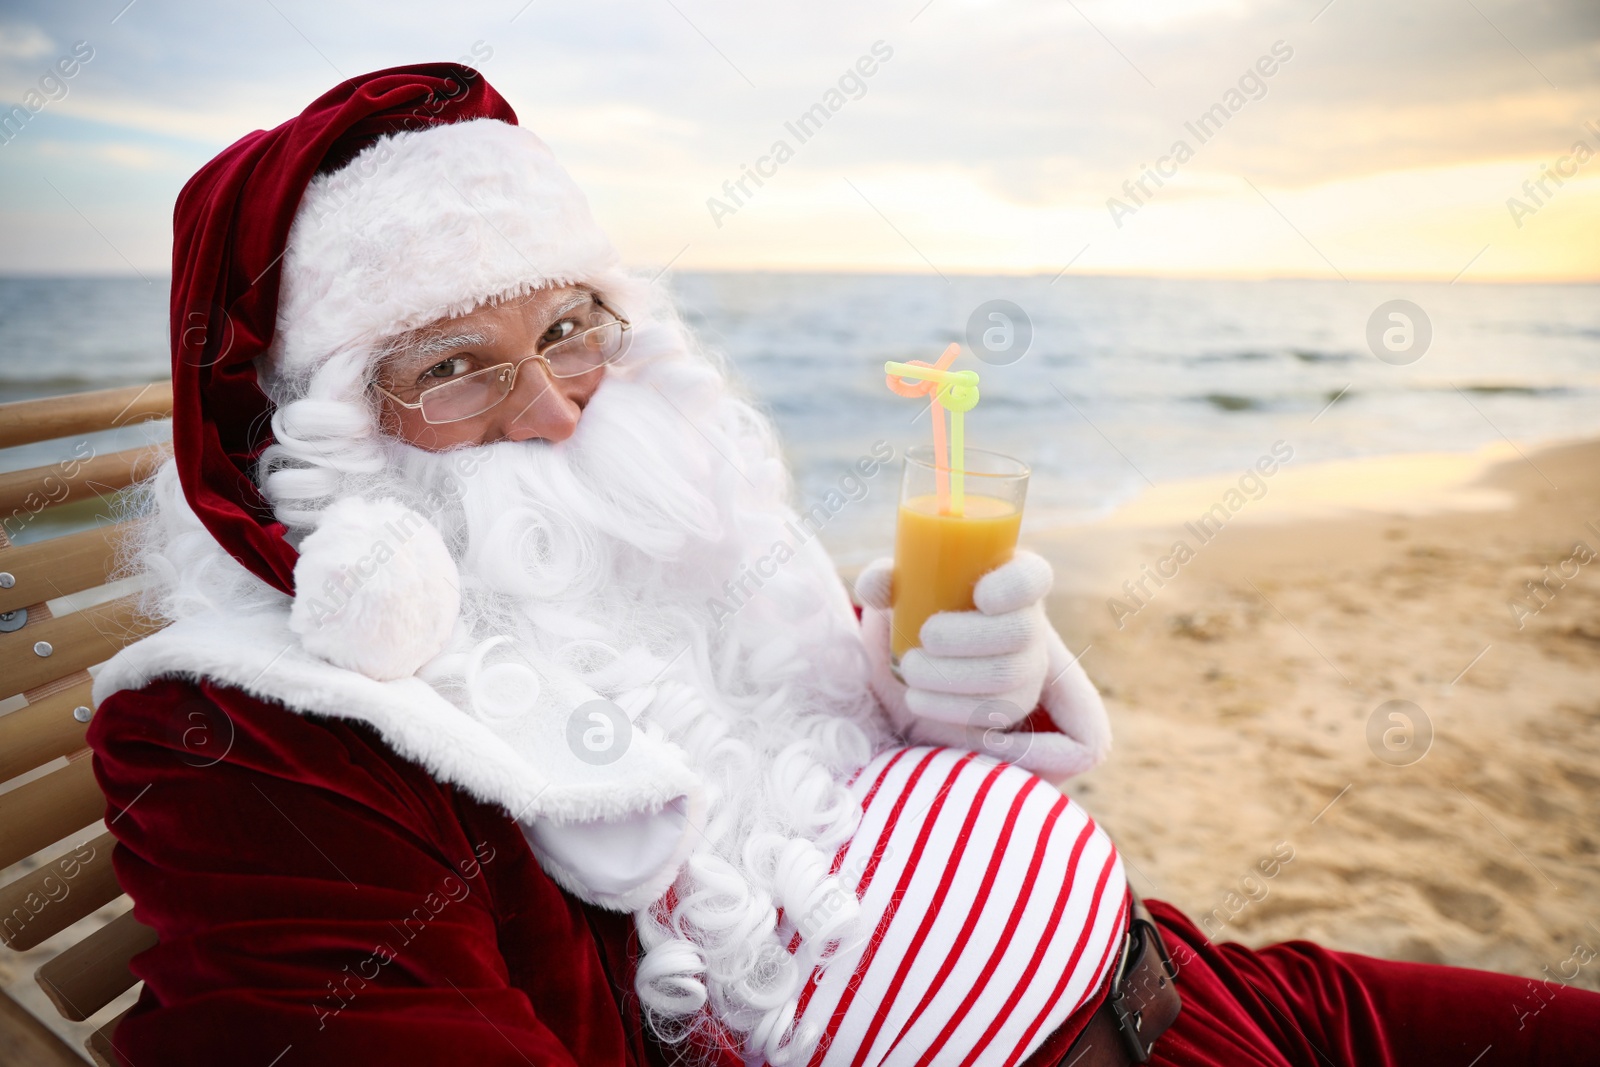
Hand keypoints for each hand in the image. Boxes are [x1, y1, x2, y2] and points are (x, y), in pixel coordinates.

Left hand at [856, 551, 1051, 727]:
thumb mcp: (904, 585)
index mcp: (1011, 578)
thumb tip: (875, 585)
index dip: (1016, 586)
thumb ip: (885, 578)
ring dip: (954, 675)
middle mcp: (1030, 622)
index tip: (980, 595)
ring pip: (1006, 675)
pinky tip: (917, 698)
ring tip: (911, 669)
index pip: (1033, 577)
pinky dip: (950, 707)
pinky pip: (993, 712)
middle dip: (971, 636)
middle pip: (1021, 630)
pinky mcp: (1015, 703)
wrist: (929, 654)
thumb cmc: (922, 605)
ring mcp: (1028, 666)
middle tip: (927, 636)